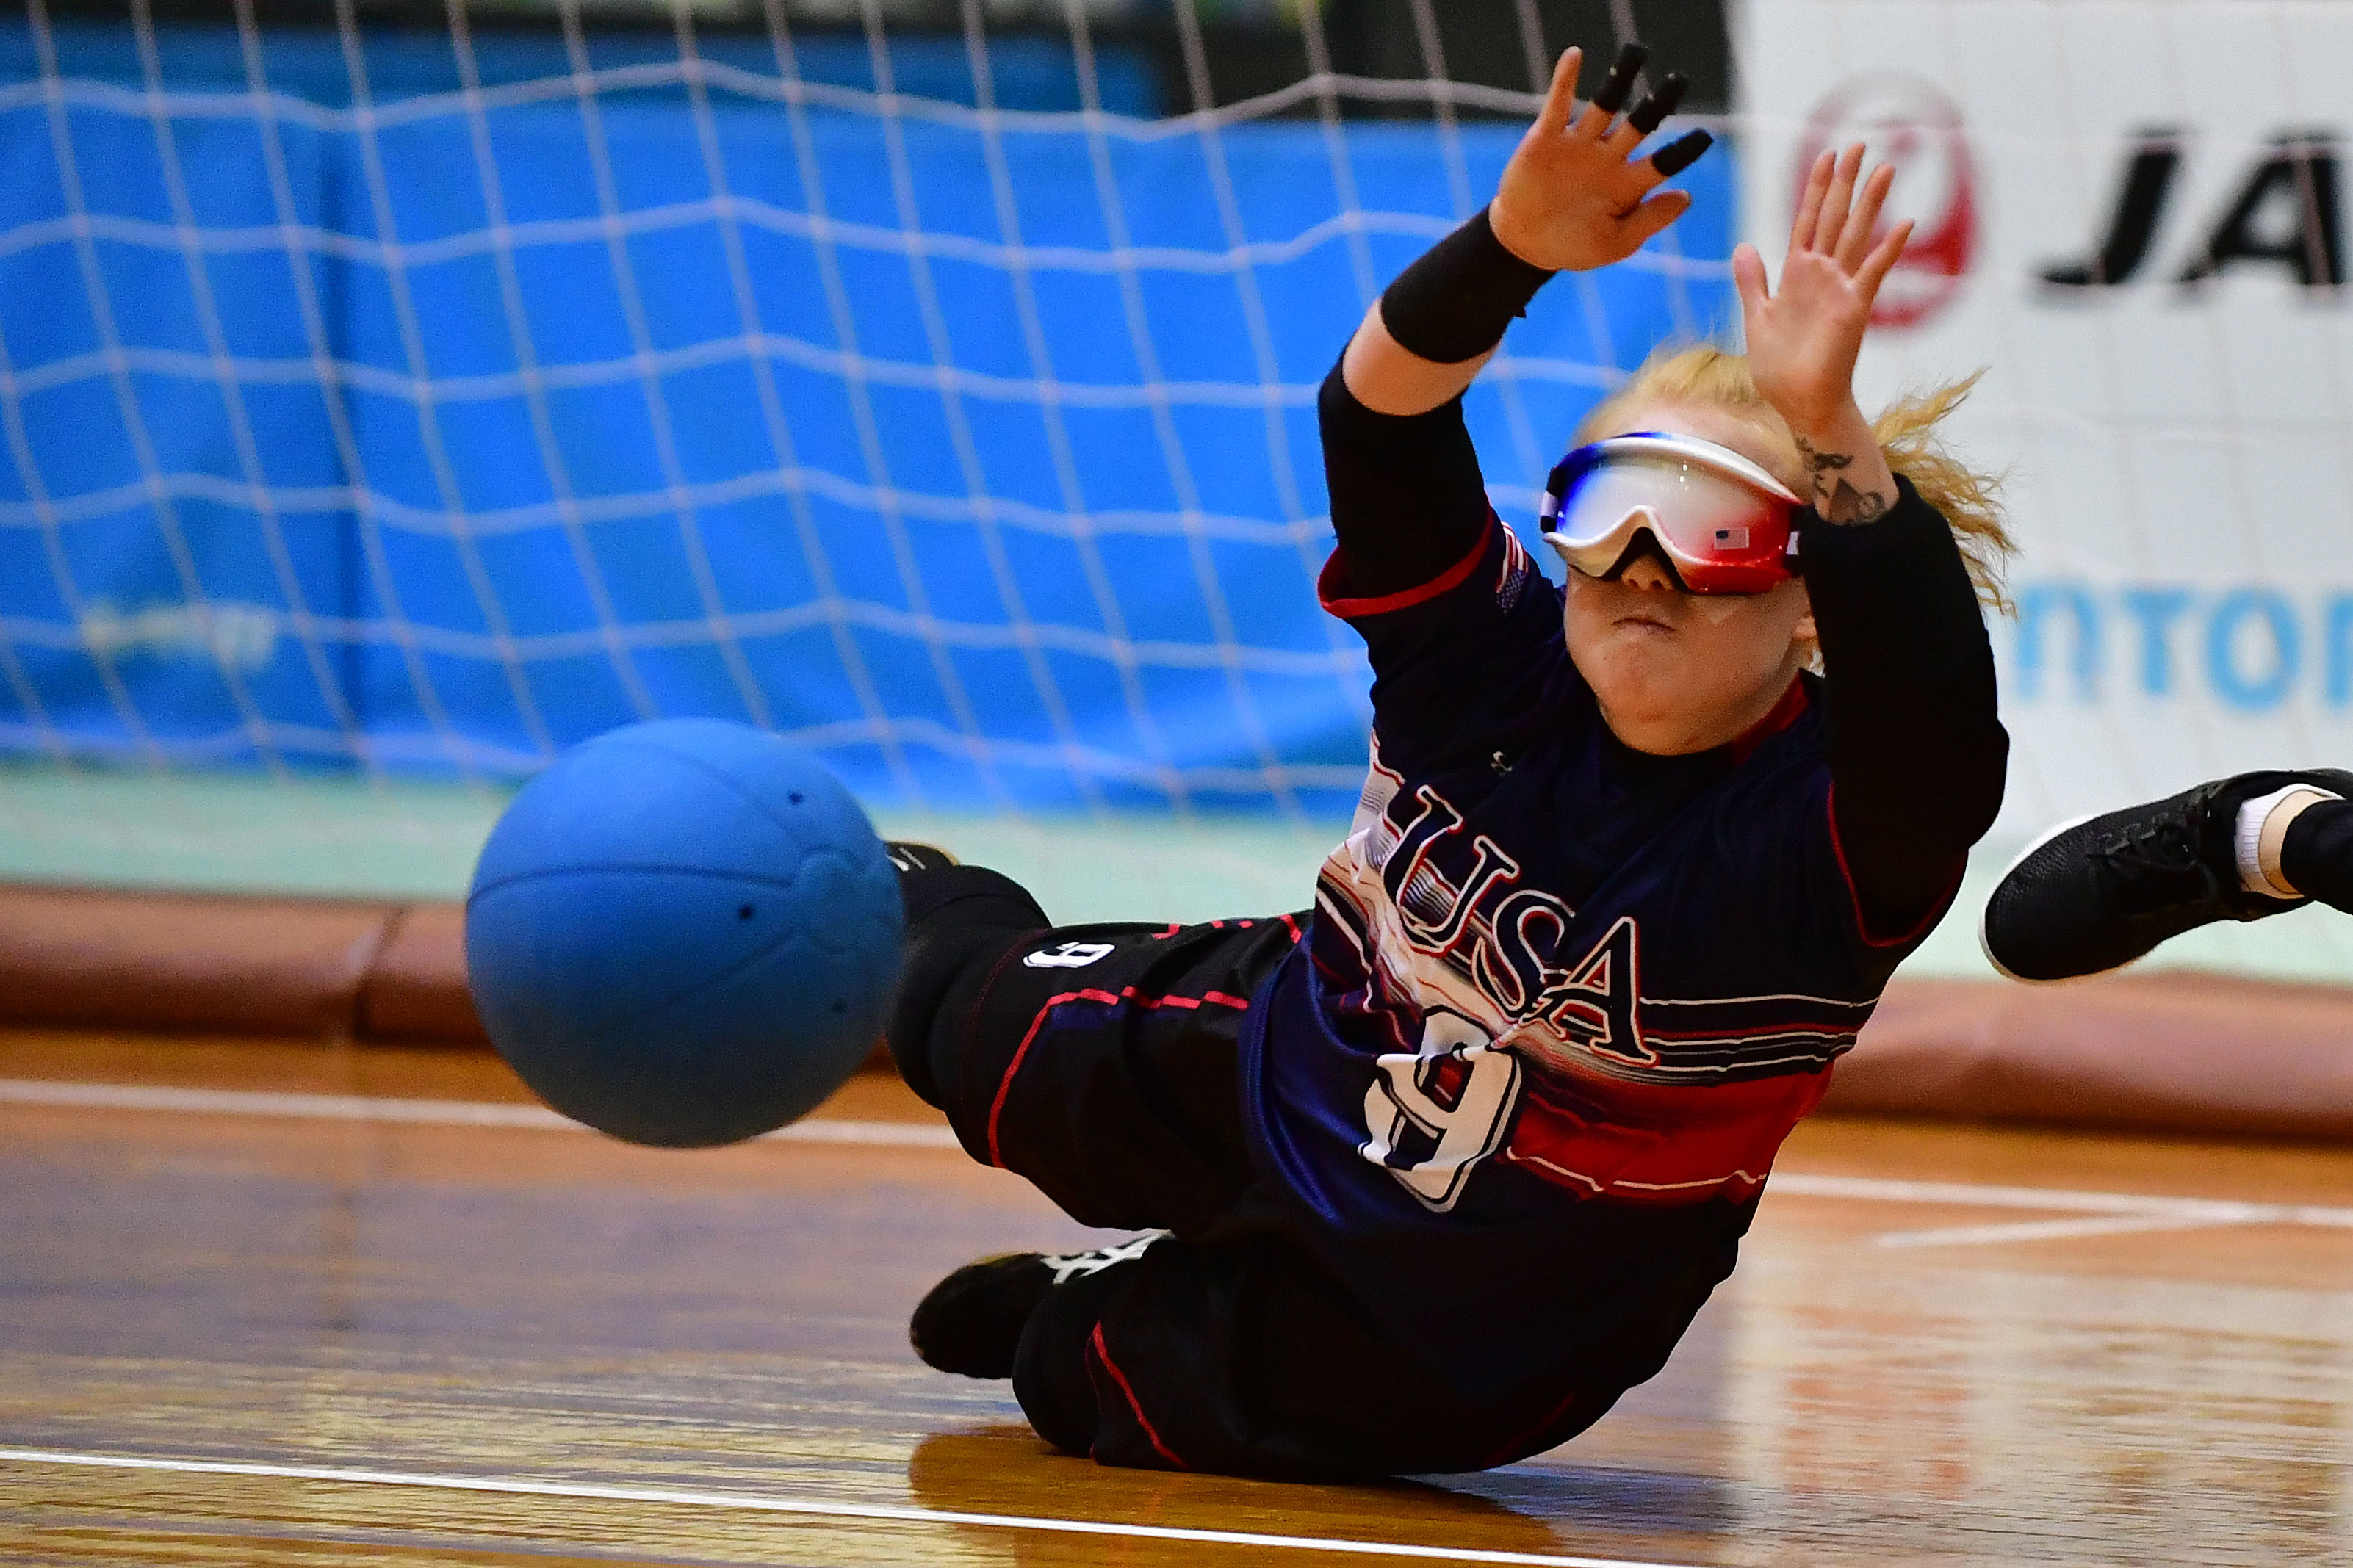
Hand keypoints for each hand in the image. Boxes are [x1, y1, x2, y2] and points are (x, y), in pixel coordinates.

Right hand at [1488, 44, 1711, 273]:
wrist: (1522, 245)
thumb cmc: (1571, 248)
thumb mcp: (1615, 243)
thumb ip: (1649, 220)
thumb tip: (1686, 196)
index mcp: (1627, 185)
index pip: (1663, 162)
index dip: (1684, 150)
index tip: (1705, 136)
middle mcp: (1607, 159)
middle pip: (1640, 124)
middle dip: (1659, 102)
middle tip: (1679, 80)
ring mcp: (1578, 146)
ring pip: (1604, 106)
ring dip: (1620, 80)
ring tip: (1637, 53)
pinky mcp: (1547, 139)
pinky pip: (1559, 104)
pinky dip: (1565, 80)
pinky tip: (1575, 56)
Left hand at [1732, 144, 1911, 436]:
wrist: (1797, 403)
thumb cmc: (1779, 367)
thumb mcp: (1756, 316)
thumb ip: (1752, 281)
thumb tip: (1744, 245)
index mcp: (1797, 274)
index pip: (1807, 220)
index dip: (1815, 188)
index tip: (1825, 155)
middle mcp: (1822, 275)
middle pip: (1835, 217)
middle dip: (1845, 181)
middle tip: (1859, 142)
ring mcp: (1840, 289)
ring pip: (1856, 235)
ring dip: (1870, 202)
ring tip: (1886, 168)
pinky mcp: (1854, 309)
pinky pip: (1874, 273)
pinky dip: (1888, 249)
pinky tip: (1904, 223)